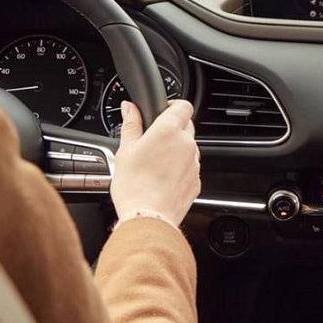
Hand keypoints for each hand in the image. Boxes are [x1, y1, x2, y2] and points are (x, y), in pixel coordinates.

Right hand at [110, 99, 200, 226]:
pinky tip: (162, 178)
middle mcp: (187, 144)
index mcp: (168, 131)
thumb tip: (130, 107)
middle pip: (187, 125)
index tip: (162, 111)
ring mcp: (194, 163)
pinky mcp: (196, 180)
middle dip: (172, 128)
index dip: (173, 105)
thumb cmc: (134, 185)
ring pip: (189, 147)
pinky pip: (190, 167)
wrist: (147, 217)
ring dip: (177, 149)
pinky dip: (180, 168)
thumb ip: (131, 124)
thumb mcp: (125, 150)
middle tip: (153, 140)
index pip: (183, 106)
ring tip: (155, 163)